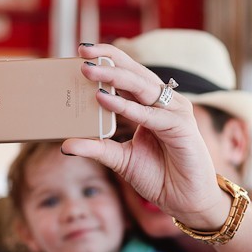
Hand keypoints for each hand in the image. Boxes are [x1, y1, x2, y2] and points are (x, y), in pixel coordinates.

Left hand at [62, 43, 230, 231]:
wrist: (186, 200)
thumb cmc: (159, 176)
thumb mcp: (120, 159)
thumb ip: (97, 148)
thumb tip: (65, 144)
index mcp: (149, 105)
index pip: (127, 75)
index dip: (107, 61)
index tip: (81, 52)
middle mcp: (162, 103)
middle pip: (133, 73)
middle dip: (107, 60)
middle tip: (81, 51)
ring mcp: (174, 112)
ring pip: (140, 86)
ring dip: (112, 76)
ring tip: (87, 70)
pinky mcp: (180, 126)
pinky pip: (148, 114)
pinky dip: (126, 106)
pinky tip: (104, 98)